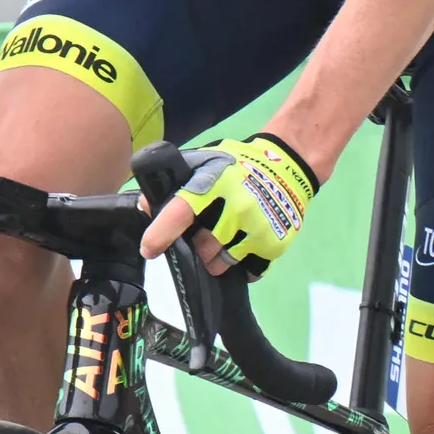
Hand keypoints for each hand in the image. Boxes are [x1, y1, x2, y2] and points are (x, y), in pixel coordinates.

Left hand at [139, 131, 318, 276]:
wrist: (287, 166)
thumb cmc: (238, 164)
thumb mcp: (205, 161)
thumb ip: (175, 182)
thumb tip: (145, 206)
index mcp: (214, 183)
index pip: (181, 211)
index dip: (161, 233)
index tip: (149, 248)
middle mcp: (237, 207)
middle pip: (201, 248)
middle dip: (196, 246)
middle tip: (202, 234)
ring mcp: (258, 228)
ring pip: (221, 264)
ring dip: (215, 259)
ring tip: (222, 241)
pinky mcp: (274, 244)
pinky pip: (248, 272)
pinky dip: (241, 265)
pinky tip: (244, 247)